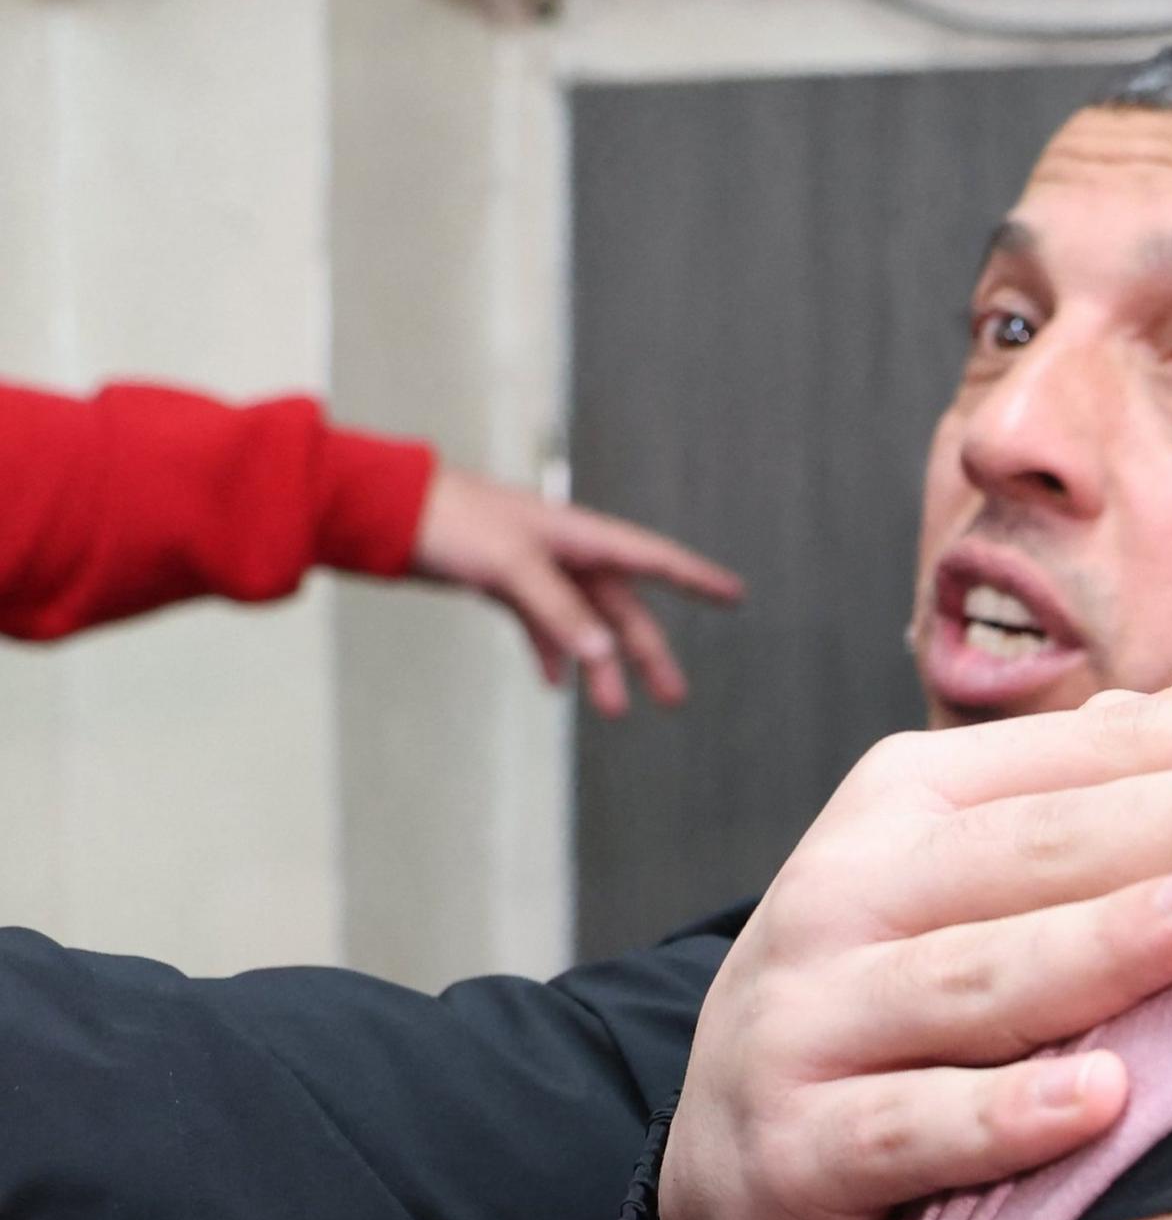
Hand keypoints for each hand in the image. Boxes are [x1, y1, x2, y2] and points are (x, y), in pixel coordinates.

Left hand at [405, 467, 744, 715]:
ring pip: (585, 626)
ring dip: (600, 667)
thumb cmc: (452, 520)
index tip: (736, 594)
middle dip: (648, 654)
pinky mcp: (506, 584)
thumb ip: (559, 611)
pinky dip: (553, 655)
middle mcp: (568, 554)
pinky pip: (543, 627)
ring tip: (614, 710)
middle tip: (673, 697)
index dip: (697, 578)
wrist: (387, 508)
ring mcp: (538, 571)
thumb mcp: (511, 566)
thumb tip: (603, 656)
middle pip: (623, 609)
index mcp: (581, 537)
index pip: (654, 559)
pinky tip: (556, 685)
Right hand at [659, 674, 1171, 1219]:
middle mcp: (854, 889)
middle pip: (1051, 846)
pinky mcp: (797, 1148)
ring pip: (985, 977)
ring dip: (1114, 940)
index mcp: (916, 802)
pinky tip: (1103, 1102)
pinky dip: (1003, 1117)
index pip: (1100, 755)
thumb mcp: (992, 885)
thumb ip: (1118, 803)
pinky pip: (913, 1130)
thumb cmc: (912, 1004)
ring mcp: (814, 1017)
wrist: (738, 1163)